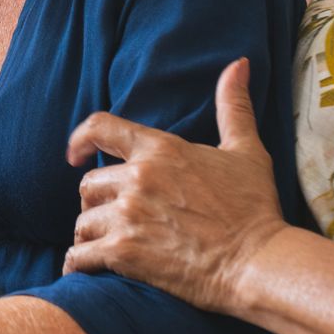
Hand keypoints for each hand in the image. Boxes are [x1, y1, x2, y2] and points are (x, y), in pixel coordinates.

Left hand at [63, 58, 287, 313]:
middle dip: (99, 202)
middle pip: (88, 184)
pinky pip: (78, 257)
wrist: (259, 263)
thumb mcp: (246, 150)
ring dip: (91, 235)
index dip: (81, 139)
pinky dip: (77, 265)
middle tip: (115, 218)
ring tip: (107, 246)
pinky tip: (85, 270)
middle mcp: (137, 178)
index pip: (100, 127)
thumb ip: (233, 105)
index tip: (75, 154)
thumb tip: (239, 63)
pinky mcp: (124, 253)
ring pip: (83, 222)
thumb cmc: (255, 208)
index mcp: (159, 149)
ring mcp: (127, 216)